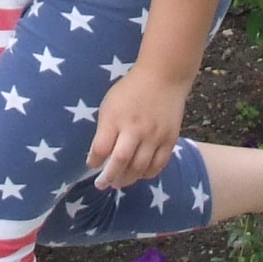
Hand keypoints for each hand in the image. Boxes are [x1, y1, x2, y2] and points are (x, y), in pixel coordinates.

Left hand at [88, 64, 192, 190]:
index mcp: (115, 117)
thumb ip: (105, 129)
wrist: (164, 77)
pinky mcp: (170, 139)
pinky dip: (147, 174)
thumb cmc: (131, 91)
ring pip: (140, 168)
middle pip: (120, 161)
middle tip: (103, 184)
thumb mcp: (110, 104)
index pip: (101, 148)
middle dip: (109, 177)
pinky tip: (139, 174)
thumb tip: (100, 156)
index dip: (94, 161)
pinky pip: (158, 165)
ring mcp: (154, 135)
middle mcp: (135, 128)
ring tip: (119, 182)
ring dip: (127, 179)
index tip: (92, 164)